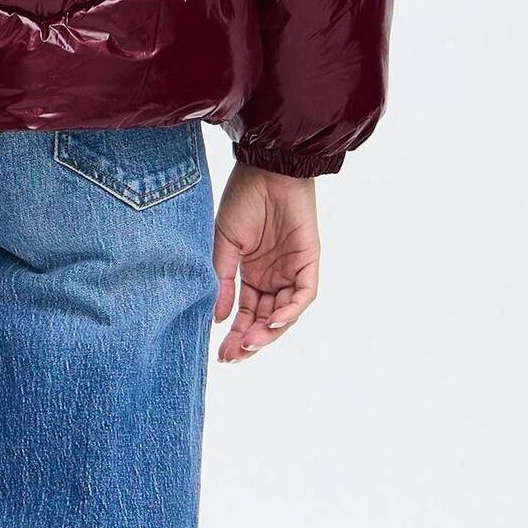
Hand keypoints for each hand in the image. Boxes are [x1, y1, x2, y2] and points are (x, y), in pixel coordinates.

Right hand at [212, 165, 319, 363]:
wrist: (266, 170)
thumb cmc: (243, 200)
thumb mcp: (224, 245)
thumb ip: (222, 281)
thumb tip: (217, 318)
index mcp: (252, 274)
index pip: (246, 313)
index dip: (235, 334)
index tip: (221, 353)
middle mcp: (274, 277)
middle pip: (265, 319)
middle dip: (250, 340)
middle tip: (234, 356)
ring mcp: (292, 270)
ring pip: (285, 313)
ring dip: (269, 332)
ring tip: (250, 343)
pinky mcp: (309, 262)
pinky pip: (304, 295)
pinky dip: (290, 310)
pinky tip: (272, 322)